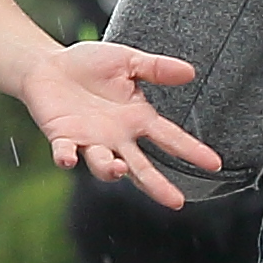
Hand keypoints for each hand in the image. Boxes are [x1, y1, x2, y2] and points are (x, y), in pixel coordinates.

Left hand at [24, 43, 221, 208]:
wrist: (48, 66)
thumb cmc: (89, 65)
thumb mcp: (128, 62)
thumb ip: (156, 68)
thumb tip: (190, 72)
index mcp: (136, 119)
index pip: (170, 138)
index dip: (191, 151)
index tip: (214, 164)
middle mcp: (116, 137)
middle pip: (141, 167)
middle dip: (156, 185)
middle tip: (174, 201)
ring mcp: (90, 140)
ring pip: (103, 164)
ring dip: (110, 169)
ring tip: (119, 169)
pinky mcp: (62, 137)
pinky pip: (64, 152)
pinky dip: (66, 157)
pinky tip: (68, 158)